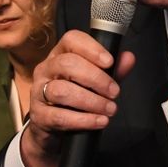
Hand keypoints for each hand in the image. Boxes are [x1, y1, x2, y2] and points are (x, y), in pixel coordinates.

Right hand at [20, 30, 135, 166]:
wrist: (51, 126)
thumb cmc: (75, 98)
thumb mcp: (96, 82)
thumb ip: (113, 70)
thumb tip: (129, 58)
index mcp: (60, 55)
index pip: (71, 40)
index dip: (92, 48)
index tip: (110, 62)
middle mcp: (46, 69)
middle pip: (67, 64)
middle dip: (96, 78)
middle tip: (114, 92)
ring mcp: (38, 92)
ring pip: (61, 91)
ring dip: (91, 101)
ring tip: (109, 109)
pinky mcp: (38, 116)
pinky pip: (59, 116)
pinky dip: (83, 120)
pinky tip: (99, 121)